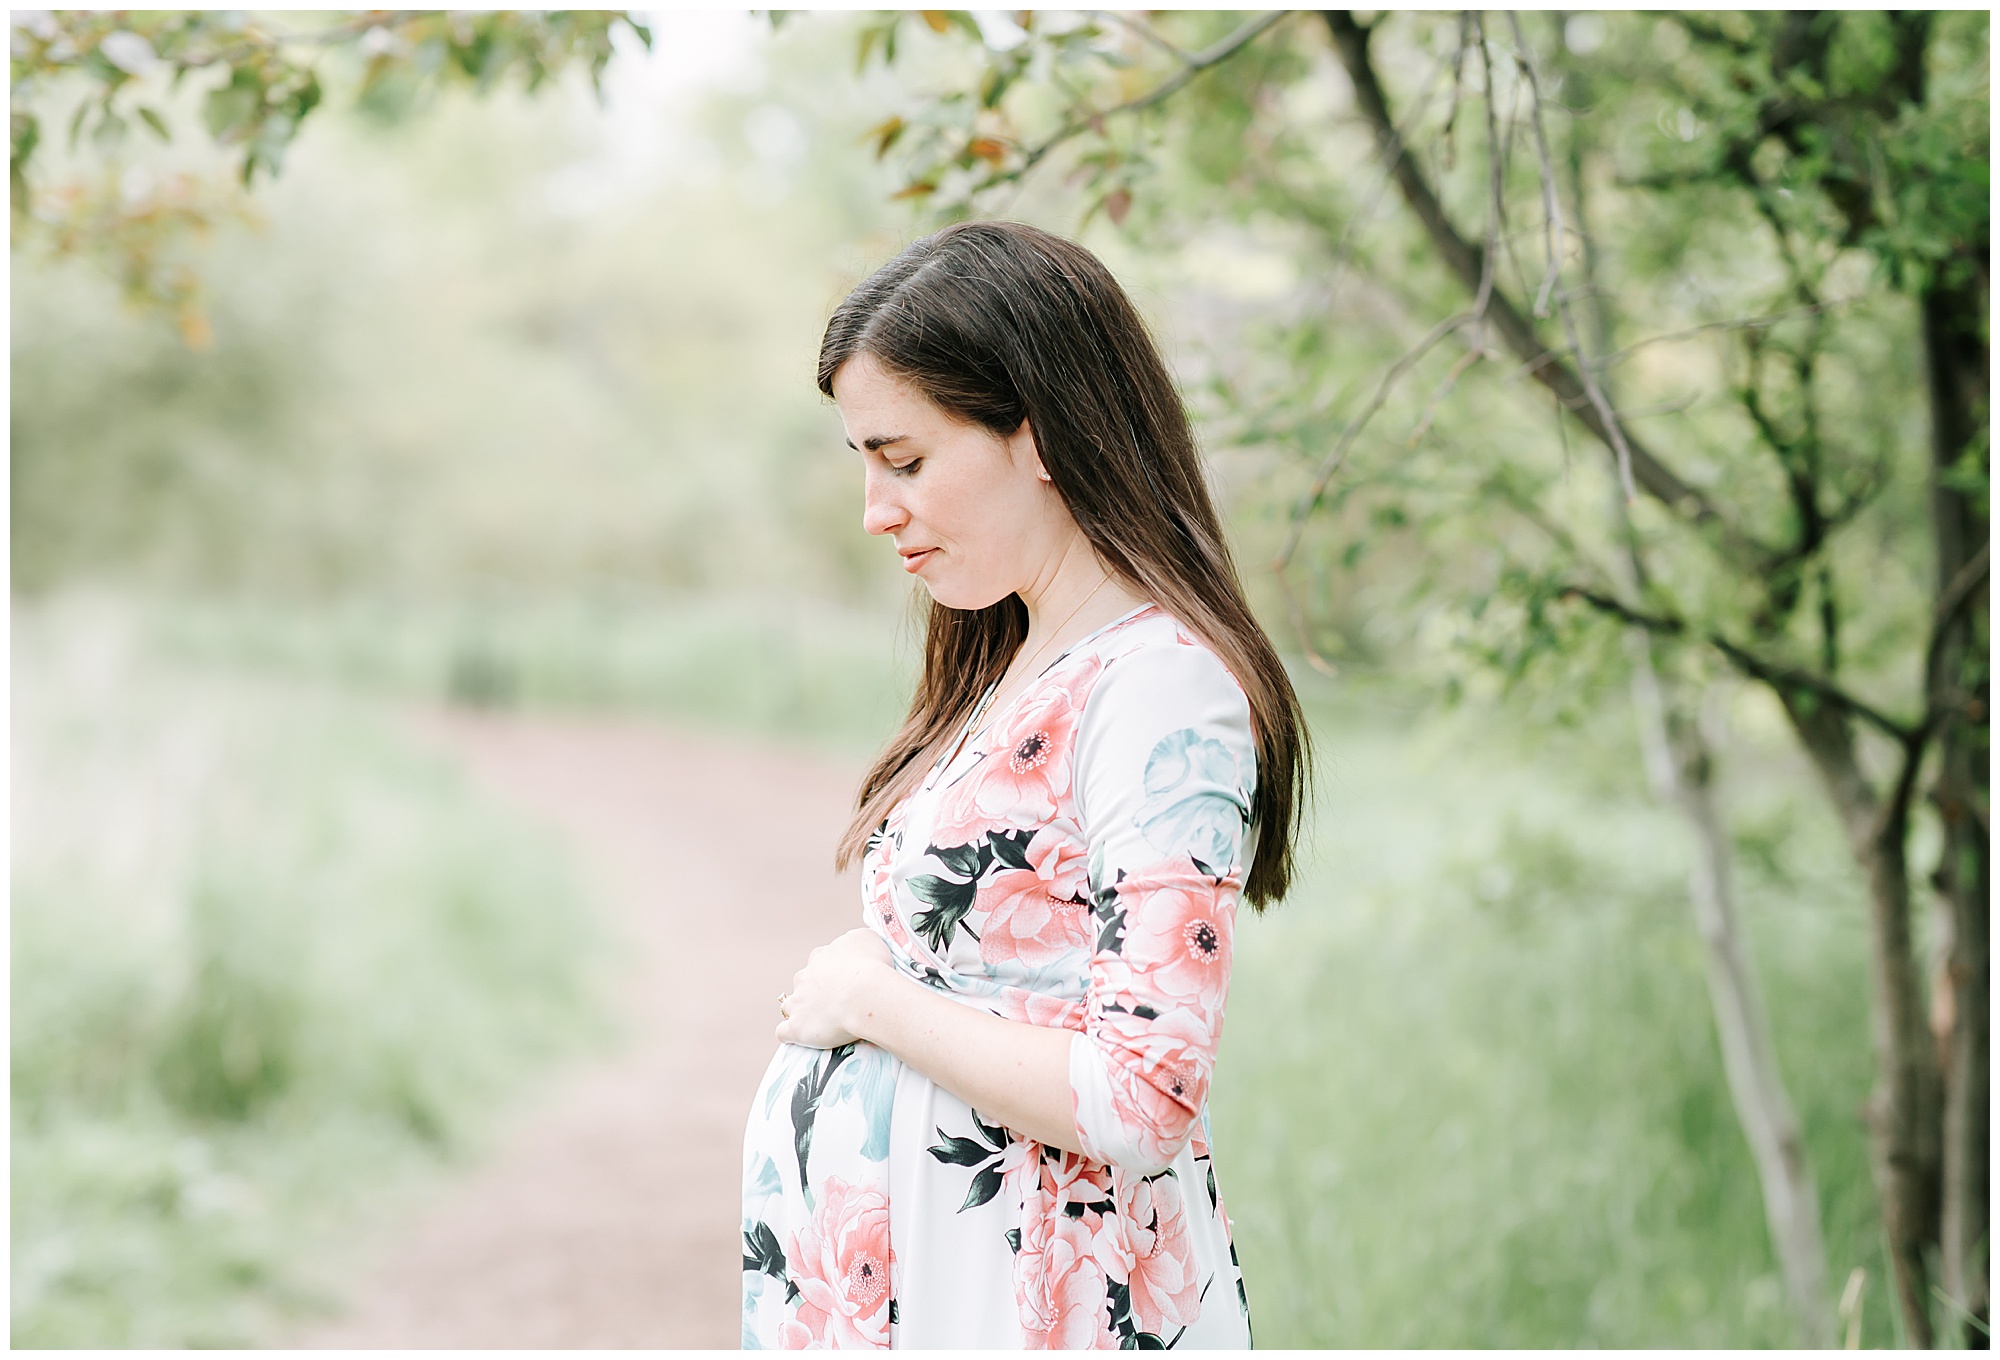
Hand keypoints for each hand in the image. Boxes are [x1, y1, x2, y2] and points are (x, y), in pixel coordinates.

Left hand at [776, 927, 899, 1049]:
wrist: (865, 995)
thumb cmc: (872, 966)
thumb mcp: (868, 939)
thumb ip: (856, 940)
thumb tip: (854, 944)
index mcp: (820, 957)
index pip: (819, 961)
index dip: (831, 972)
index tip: (846, 981)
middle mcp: (804, 977)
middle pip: (804, 983)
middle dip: (815, 991)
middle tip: (839, 1002)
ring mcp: (798, 1003)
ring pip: (791, 1006)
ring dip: (801, 1011)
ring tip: (819, 1022)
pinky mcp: (797, 1027)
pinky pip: (784, 1032)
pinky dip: (790, 1034)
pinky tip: (800, 1037)